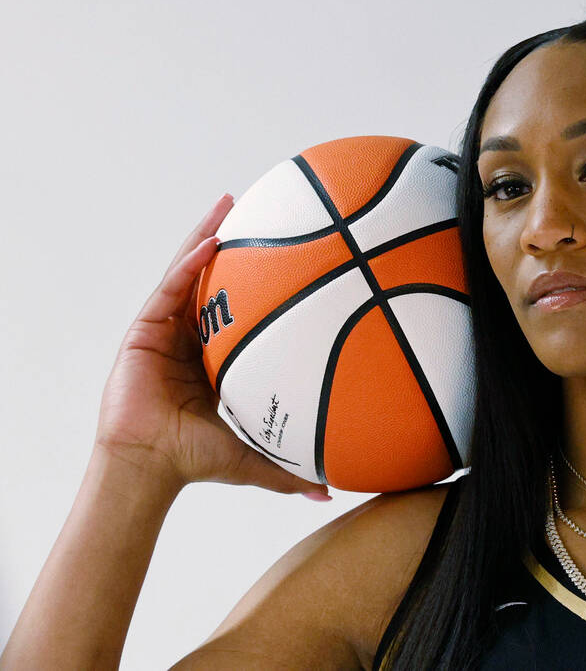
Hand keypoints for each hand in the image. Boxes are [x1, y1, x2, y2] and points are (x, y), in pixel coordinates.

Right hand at [94, 194, 330, 498]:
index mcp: (215, 357)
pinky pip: (168, 290)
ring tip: (229, 203)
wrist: (151, 467)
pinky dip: (187, 265)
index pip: (238, 309)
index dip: (258, 279)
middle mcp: (190, 337)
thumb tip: (333, 491)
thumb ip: (291, 468)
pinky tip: (209, 241)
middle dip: (232, 243)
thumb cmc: (195, 460)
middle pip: (211, 279)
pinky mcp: (142, 331)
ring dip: (207, 236)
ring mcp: (165, 331)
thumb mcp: (254, 453)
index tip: (287, 254)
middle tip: (259, 210)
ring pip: (187, 274)